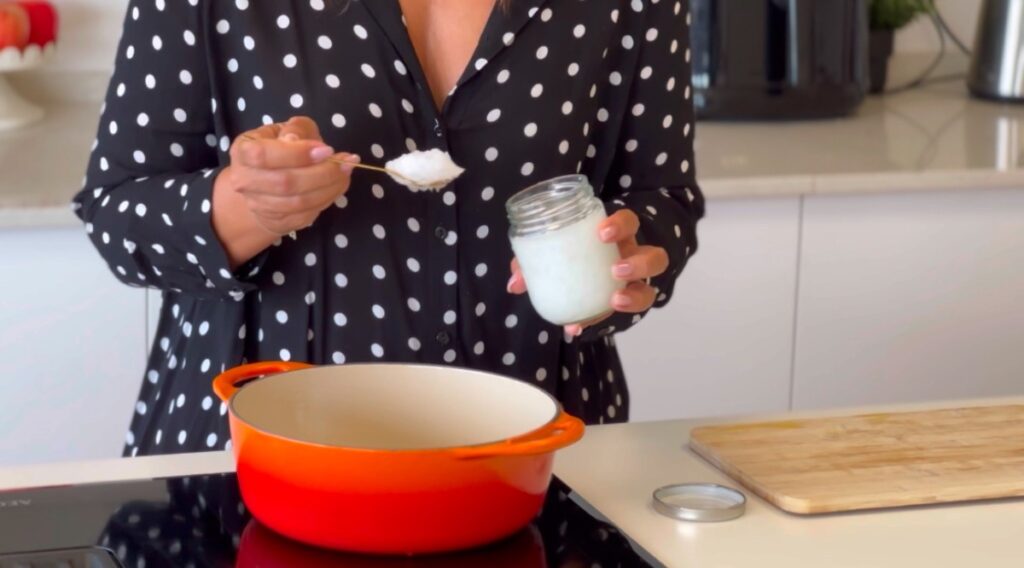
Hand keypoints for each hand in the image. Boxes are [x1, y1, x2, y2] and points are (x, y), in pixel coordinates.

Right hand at [221, 116, 359, 235]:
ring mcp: (258, 205)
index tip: (327, 150)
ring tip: (346, 172)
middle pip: (285, 183)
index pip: (264, 155)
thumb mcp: (286, 129)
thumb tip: (308, 145)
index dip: (298, 153)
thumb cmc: (278, 148)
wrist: (263, 183)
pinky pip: (305, 215)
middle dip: (322, 173)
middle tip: (346, 162)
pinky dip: (327, 200)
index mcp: (243, 151)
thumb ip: (296, 130)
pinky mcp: (276, 221)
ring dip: (329, 188)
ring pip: (298, 203)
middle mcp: (244, 180)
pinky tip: (338, 186)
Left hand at [507, 209, 668, 336]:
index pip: (630, 222)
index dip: (620, 225)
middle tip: (615, 270)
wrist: (591, 272)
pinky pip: (621, 317)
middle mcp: (632, 258)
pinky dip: (596, 322)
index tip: (602, 233)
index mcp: (617, 237)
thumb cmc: (574, 253)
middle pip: (654, 257)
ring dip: (634, 296)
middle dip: (638, 264)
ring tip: (615, 300)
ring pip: (649, 289)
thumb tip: (514, 284)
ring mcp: (634, 284)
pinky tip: (574, 328)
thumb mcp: (556, 251)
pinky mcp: (624, 305)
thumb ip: (534, 262)